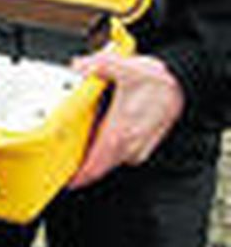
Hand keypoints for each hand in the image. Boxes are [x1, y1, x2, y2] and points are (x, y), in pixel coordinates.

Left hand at [66, 51, 184, 189]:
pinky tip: (99, 141)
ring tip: (77, 151)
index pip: (95, 166)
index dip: (78, 177)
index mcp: (120, 133)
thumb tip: (79, 66)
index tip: (64, 180)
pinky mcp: (143, 145)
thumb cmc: (157, 82)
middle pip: (99, 168)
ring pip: (109, 162)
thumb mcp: (124, 68)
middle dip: (81, 169)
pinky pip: (120, 156)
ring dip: (94, 159)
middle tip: (64, 165)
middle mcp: (129, 145)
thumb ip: (98, 66)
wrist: (181, 86)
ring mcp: (137, 147)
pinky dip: (107, 152)